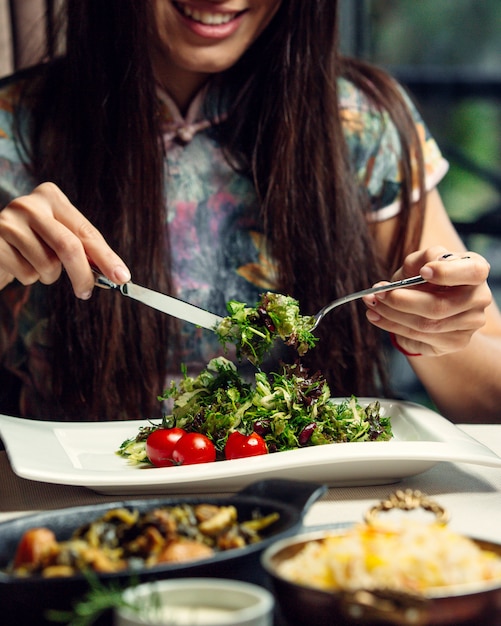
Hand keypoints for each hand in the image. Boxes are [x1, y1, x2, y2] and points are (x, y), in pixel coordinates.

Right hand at [0, 182, 130, 297]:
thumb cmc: (31, 243)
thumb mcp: (57, 236)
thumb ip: (83, 249)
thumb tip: (116, 274)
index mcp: (50, 197)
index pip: (85, 231)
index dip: (106, 257)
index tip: (122, 277)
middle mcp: (29, 205)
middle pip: (68, 246)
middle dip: (83, 275)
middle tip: (86, 292)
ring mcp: (8, 222)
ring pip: (47, 264)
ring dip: (49, 275)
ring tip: (36, 265)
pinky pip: (26, 273)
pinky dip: (28, 278)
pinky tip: (18, 264)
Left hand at [363, 246, 491, 356]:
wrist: (425, 304)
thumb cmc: (424, 278)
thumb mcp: (419, 263)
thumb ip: (421, 258)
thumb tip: (423, 266)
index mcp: (475, 269)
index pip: (473, 271)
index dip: (448, 273)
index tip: (423, 271)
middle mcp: (479, 297)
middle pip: (439, 306)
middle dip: (401, 299)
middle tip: (378, 292)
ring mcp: (470, 323)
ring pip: (425, 324)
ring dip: (391, 313)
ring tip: (372, 302)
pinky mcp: (455, 342)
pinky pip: (419, 336)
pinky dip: (391, 325)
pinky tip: (376, 316)